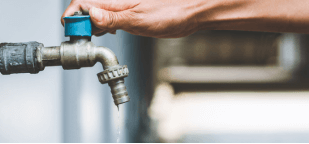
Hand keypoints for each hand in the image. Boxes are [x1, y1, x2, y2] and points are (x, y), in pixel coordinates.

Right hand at [62, 0, 200, 37]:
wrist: (189, 13)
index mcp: (116, 1)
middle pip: (88, 8)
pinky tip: (107, 33)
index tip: (70, 29)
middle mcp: (117, 3)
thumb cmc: (170, 13)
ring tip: (90, 38)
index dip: (73, 15)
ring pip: (98, 14)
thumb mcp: (138, 20)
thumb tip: (90, 14)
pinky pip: (110, 19)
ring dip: (91, 26)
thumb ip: (113, 18)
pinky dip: (104, 26)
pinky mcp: (130, 16)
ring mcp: (123, 9)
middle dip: (80, 22)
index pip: (84, 2)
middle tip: (80, 37)